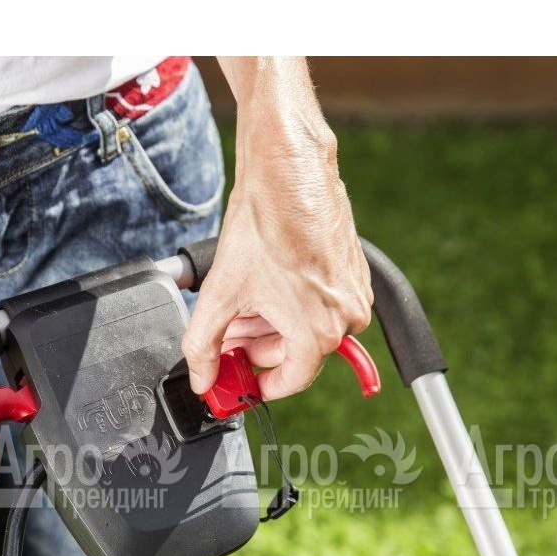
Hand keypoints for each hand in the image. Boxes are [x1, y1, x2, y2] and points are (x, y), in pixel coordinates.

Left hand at [183, 58, 371, 398]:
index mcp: (318, 332)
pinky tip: (264, 283)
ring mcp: (354, 292)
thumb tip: (202, 377)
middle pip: (296, 352)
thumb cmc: (263, 226)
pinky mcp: (353, 270)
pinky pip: (321, 301)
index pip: (290, 381)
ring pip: (306, 326)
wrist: (288, 171)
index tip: (238, 380)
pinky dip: (290, 301)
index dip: (258, 384)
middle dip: (256, 346)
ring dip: (270, 322)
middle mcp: (346, 317)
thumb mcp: (220, 295)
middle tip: (227, 336)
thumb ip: (204, 346)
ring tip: (240, 302)